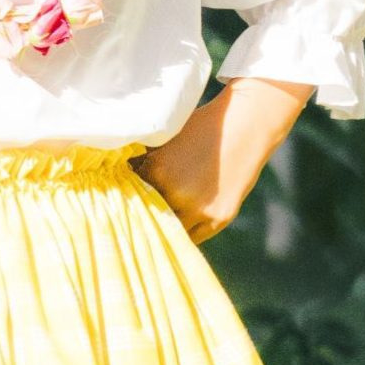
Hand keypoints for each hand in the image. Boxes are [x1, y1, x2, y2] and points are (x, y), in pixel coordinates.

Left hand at [131, 76, 312, 244]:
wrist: (245, 125)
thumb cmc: (202, 126)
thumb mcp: (167, 138)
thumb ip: (144, 159)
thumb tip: (119, 172)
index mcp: (158, 171)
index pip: (131, 195)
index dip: (128, 197)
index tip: (123, 201)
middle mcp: (177, 193)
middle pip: (150, 216)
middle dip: (145, 213)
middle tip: (138, 216)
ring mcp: (200, 209)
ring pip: (171, 230)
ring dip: (165, 227)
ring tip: (160, 224)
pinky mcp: (219, 218)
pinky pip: (193, 238)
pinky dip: (184, 234)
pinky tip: (178, 227)